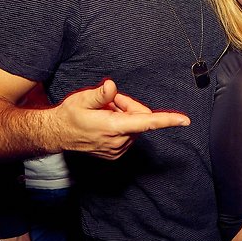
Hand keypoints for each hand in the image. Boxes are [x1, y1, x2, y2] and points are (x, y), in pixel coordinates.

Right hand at [50, 79, 189, 159]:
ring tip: (103, 113)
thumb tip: (111, 87)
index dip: (167, 120)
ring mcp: (118, 150)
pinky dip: (121, 125)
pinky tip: (104, 123)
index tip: (184, 120)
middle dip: (128, 105)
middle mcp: (118, 141)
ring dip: (124, 115)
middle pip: (140, 117)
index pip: (146, 122)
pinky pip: (129, 134)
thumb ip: (100, 94)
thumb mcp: (81, 99)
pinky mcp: (116, 153)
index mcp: (113, 127)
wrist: (57, 135)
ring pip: (135, 125)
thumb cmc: (70, 115)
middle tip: (108, 101)